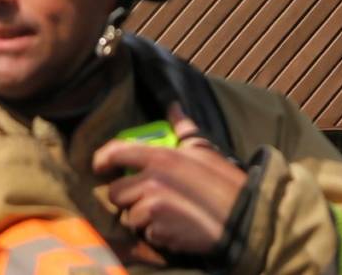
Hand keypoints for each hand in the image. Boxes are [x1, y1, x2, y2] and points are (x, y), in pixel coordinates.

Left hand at [92, 115, 249, 258]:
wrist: (242, 217)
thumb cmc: (224, 182)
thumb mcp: (203, 149)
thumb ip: (183, 128)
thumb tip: (173, 105)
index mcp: (161, 157)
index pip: (116, 152)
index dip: (102, 159)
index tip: (99, 167)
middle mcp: (152, 181)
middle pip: (115, 193)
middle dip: (127, 199)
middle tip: (144, 198)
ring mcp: (153, 208)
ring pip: (129, 217)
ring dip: (142, 220)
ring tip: (164, 214)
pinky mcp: (159, 232)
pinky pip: (144, 235)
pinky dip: (154, 235)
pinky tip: (172, 227)